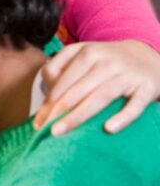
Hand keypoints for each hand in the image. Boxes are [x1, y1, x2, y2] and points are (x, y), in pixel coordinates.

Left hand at [35, 40, 159, 135]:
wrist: (148, 56)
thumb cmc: (107, 61)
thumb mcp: (83, 53)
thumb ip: (61, 67)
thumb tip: (45, 92)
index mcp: (87, 53)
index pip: (62, 82)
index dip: (48, 103)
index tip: (37, 122)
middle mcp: (106, 62)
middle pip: (76, 90)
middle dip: (57, 112)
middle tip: (43, 130)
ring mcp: (127, 74)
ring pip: (100, 97)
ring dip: (78, 116)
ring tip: (59, 131)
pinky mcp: (147, 87)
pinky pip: (135, 105)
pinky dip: (123, 117)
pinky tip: (109, 128)